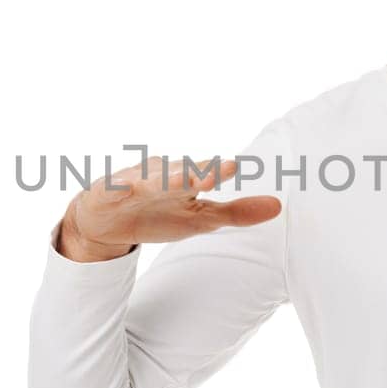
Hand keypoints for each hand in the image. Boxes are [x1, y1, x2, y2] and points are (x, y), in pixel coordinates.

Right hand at [57, 154, 282, 262]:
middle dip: (192, 172)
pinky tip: (124, 187)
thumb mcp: (200, 220)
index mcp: (186, 182)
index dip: (218, 171)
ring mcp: (135, 182)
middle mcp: (163, 175)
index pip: (205, 175)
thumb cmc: (159, 213)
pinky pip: (113, 189)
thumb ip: (237, 213)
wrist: (107, 221)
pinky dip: (119, 187)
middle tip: (208, 174)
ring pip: (148, 178)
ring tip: (176, 179)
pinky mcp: (108, 192)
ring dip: (161, 178)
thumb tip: (278, 206)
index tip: (236, 166)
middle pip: (178, 173)